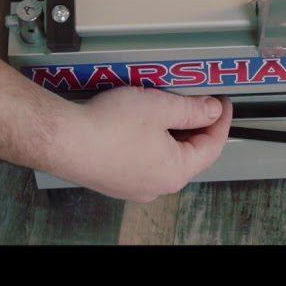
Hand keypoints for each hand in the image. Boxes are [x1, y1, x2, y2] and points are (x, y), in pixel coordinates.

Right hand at [52, 87, 232, 201]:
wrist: (62, 139)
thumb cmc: (106, 127)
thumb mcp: (160, 107)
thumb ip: (192, 109)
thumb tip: (211, 111)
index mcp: (175, 172)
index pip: (212, 147)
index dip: (221, 121)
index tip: (222, 104)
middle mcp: (156, 185)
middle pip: (189, 153)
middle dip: (196, 125)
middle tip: (198, 101)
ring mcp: (134, 185)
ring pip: (165, 156)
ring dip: (172, 132)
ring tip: (168, 106)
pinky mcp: (115, 179)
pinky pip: (143, 159)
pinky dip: (151, 140)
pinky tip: (142, 121)